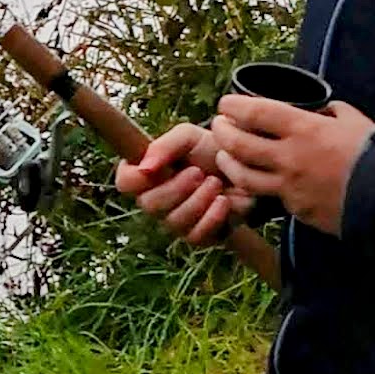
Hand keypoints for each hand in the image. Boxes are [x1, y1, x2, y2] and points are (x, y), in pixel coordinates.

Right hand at [115, 117, 240, 249]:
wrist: (250, 167)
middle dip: (176, 188)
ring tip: (215, 183)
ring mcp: (176, 221)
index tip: (156, 168)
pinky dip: (212, 217)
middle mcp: (157, 199)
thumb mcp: (189, 137)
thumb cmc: (213, 149)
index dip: (137, 178)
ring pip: (174, 221)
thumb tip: (144, 168)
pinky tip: (224, 201)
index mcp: (148, 174)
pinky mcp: (199, 236)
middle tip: (198, 172)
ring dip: (198, 200)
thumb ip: (164, 146)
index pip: (125, 182)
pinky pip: (196, 236)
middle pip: (149, 204)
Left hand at [210, 86, 374, 233]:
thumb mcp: (354, 120)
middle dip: (222, 132)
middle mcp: (289, 157)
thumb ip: (331, 112)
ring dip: (228, 164)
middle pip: (239, 144)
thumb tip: (319, 110)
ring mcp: (289, 186)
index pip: (256, 112)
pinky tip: (253, 182)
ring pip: (243, 176)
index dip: (234, 106)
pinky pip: (267, 197)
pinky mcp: (294, 209)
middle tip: (217, 125)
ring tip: (223, 156)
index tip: (226, 103)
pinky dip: (254, 188)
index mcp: (304, 129)